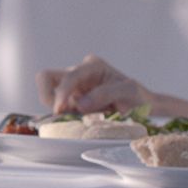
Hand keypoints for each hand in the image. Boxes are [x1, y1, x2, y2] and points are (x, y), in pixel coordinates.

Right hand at [35, 54, 153, 114]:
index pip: (68, 77)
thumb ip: (104, 94)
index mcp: (92, 66)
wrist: (141, 105)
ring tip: (81, 117)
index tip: (59, 111)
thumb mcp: (127, 91)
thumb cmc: (136, 95)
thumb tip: (79, 104)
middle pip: (46, 78)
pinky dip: (64, 116)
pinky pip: (58, 108)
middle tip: (59, 113)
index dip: (61, 94)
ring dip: (59, 109)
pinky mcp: (72, 101)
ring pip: (49, 95)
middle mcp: (79, 74)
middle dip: (47, 97)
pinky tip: (82, 120)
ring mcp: (74, 88)